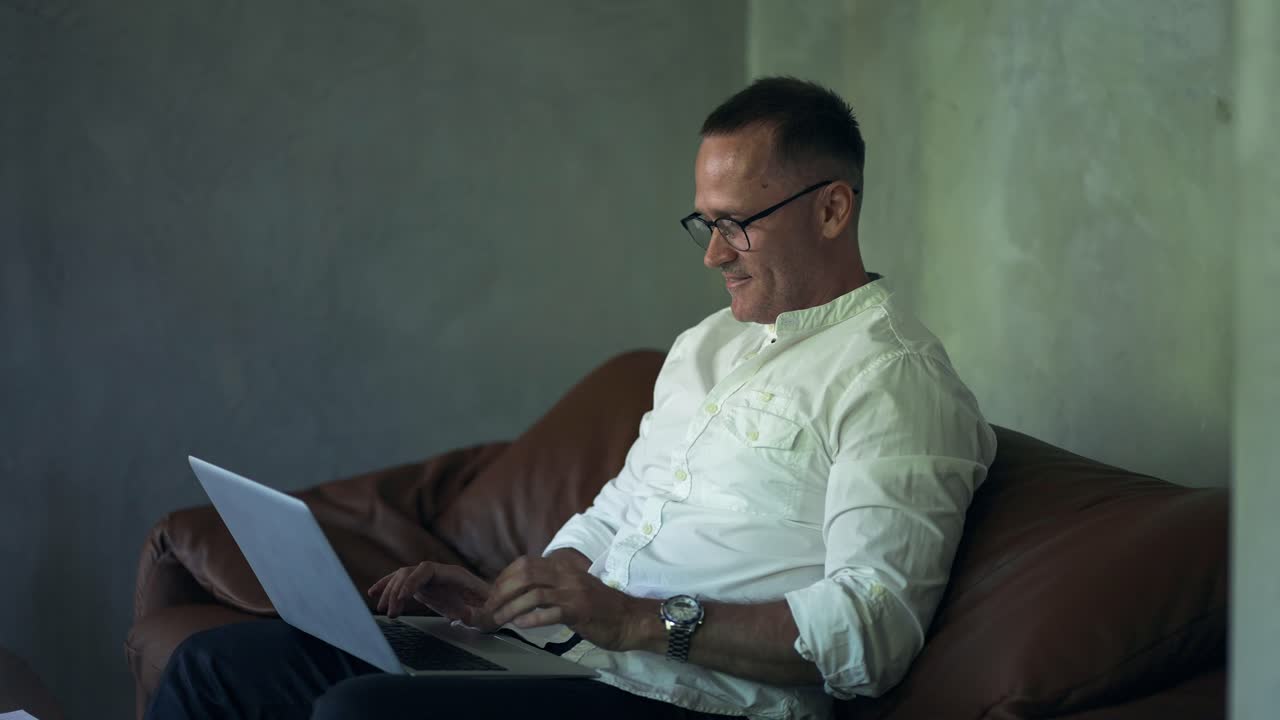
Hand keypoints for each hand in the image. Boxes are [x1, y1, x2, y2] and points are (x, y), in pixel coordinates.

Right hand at [367, 561, 494, 628]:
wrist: (491, 607)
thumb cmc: (491, 608)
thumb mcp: (488, 613)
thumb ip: (478, 613)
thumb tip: (466, 616)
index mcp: (453, 574)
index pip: (427, 569)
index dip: (413, 579)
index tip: (403, 595)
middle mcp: (439, 573)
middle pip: (410, 573)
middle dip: (397, 590)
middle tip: (390, 611)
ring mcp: (430, 580)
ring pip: (403, 578)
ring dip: (390, 592)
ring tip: (384, 610)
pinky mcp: (424, 589)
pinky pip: (402, 585)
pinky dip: (388, 587)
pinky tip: (374, 593)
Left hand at [483, 555, 648, 650]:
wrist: (631, 619)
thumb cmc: (601, 607)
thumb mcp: (574, 588)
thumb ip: (552, 585)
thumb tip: (520, 592)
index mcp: (564, 567)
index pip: (525, 564)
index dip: (504, 577)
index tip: (493, 593)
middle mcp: (567, 575)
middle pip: (525, 574)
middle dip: (502, 591)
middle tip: (490, 607)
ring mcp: (574, 592)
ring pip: (534, 593)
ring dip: (511, 607)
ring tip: (498, 619)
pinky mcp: (580, 611)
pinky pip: (551, 612)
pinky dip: (532, 618)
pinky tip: (520, 624)